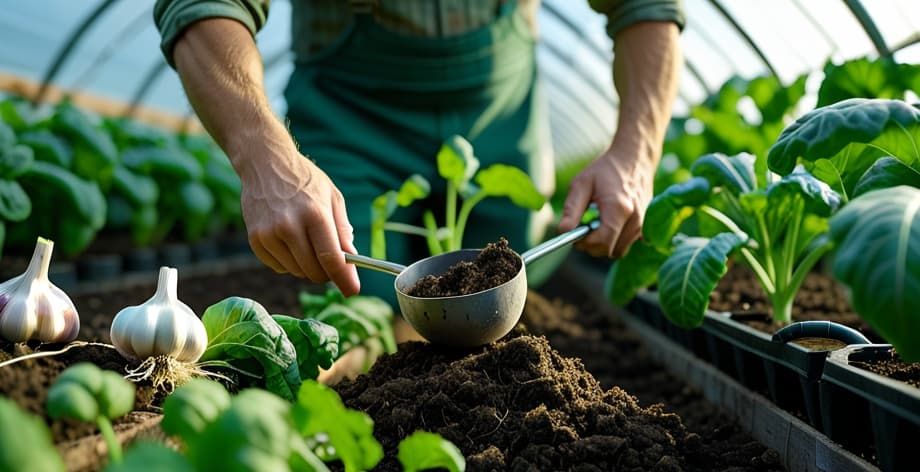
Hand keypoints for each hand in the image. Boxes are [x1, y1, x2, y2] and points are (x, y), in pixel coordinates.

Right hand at [238, 142, 360, 295]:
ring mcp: (268, 234)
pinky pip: (278, 268)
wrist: (265, 163)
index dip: (344, 279)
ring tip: (307, 242)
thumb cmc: (305, 180)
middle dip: (327, 273)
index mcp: (314, 214)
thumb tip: (352, 262)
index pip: (331, 258)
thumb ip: (343, 231)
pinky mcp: (255, 240)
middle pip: (314, 271)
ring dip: (307, 266)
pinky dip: (289, 262)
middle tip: (331, 261)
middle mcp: (289, 226)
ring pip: (296, 272)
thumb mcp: (332, 198)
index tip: (352, 291)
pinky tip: (290, 242)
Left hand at [557, 146, 654, 257]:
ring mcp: (644, 224)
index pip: (602, 243)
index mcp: (619, 209)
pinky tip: (611, 223)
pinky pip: (627, 244)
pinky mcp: (646, 226)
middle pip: (610, 251)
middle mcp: (635, 219)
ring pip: (619, 250)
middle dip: (593, 245)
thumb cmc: (605, 170)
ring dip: (605, 243)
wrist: (634, 159)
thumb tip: (563, 231)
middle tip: (585, 227)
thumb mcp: (581, 184)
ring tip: (599, 222)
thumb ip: (571, 209)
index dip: (585, 244)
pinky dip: (616, 240)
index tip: (576, 235)